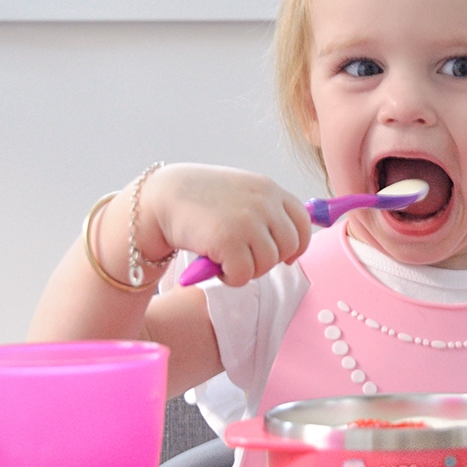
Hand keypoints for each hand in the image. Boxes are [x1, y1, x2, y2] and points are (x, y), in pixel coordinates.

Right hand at [145, 163, 311, 286]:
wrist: (162, 198)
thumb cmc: (202, 200)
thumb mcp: (241, 194)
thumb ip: (267, 210)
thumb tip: (294, 244)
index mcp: (269, 188)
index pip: (303, 222)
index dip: (297, 244)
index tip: (284, 255)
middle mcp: (263, 202)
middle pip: (289, 247)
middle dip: (269, 259)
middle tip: (244, 257)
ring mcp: (247, 220)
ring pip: (268, 264)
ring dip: (248, 270)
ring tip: (226, 258)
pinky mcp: (229, 240)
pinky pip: (244, 275)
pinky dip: (230, 278)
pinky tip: (215, 265)